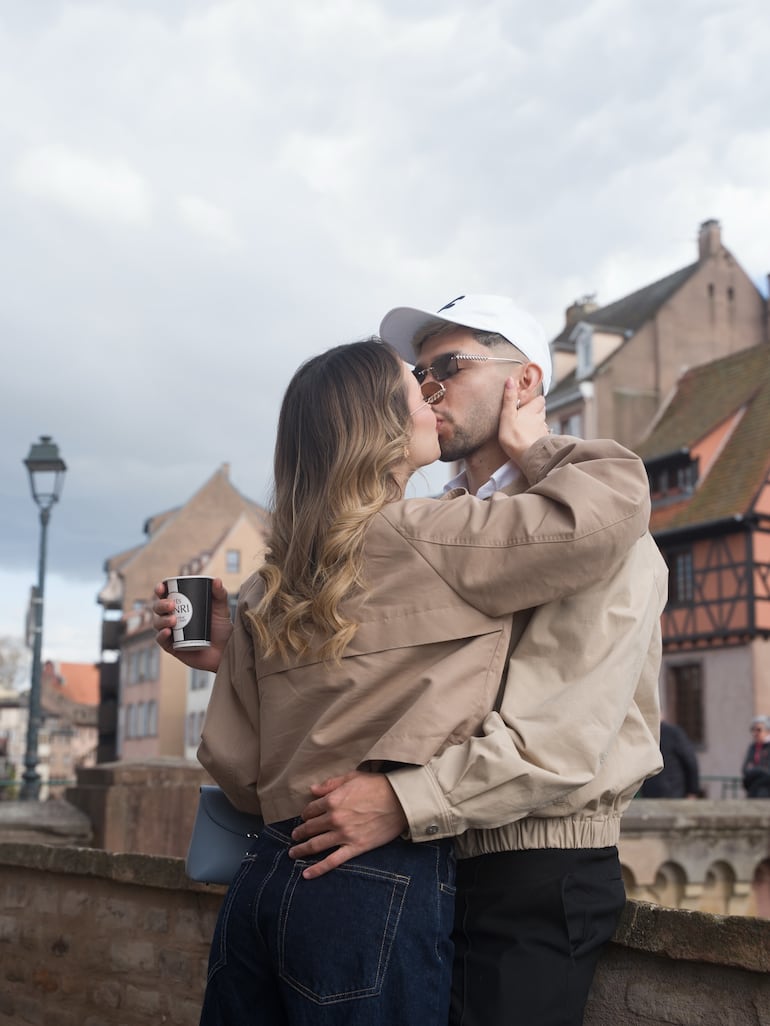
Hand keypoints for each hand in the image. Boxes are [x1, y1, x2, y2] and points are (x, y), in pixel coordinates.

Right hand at [151, 577, 231, 672]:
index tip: (162, 587)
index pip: (166, 595)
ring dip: (162, 620)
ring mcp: (171, 633)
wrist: (225, 651)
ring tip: (173, 620)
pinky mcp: (172, 647)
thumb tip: (216, 580)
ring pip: (158, 623)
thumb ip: (220, 594)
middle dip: (161, 604)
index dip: (160, 590)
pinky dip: (161, 635)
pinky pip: (161, 640)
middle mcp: (173, 618)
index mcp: (181, 606)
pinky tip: (168, 632)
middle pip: (158, 608)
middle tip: (172, 605)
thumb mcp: (222, 609)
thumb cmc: (222, 629)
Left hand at [288, 771, 407, 878]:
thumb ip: (330, 784)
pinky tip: (306, 874)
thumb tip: (312, 790)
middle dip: (300, 832)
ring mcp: (344, 835)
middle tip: (294, 836)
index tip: (305, 817)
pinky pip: (332, 861)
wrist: (400, 801)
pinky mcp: (355, 848)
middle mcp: (334, 819)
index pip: (310, 810)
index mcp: (332, 800)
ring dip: (301, 849)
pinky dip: (317, 869)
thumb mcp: (352, 778)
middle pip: (310, 828)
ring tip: (293, 852)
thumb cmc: (378, 786)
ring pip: (315, 845)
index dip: (306, 814)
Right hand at [498, 379, 547, 464]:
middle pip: (542, 411)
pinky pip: (543, 436)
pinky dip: (538, 435)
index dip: (535, 399)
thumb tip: (510, 380)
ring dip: (538, 423)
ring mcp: (543, 432)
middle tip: (528, 412)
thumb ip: (509, 399)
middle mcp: (540, 420)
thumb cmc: (515, 438)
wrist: (529, 457)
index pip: (540, 400)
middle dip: (537, 410)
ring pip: (543, 423)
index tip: (529, 400)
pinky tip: (532, 439)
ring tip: (528, 426)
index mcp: (532, 411)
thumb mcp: (507, 416)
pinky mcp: (543, 443)